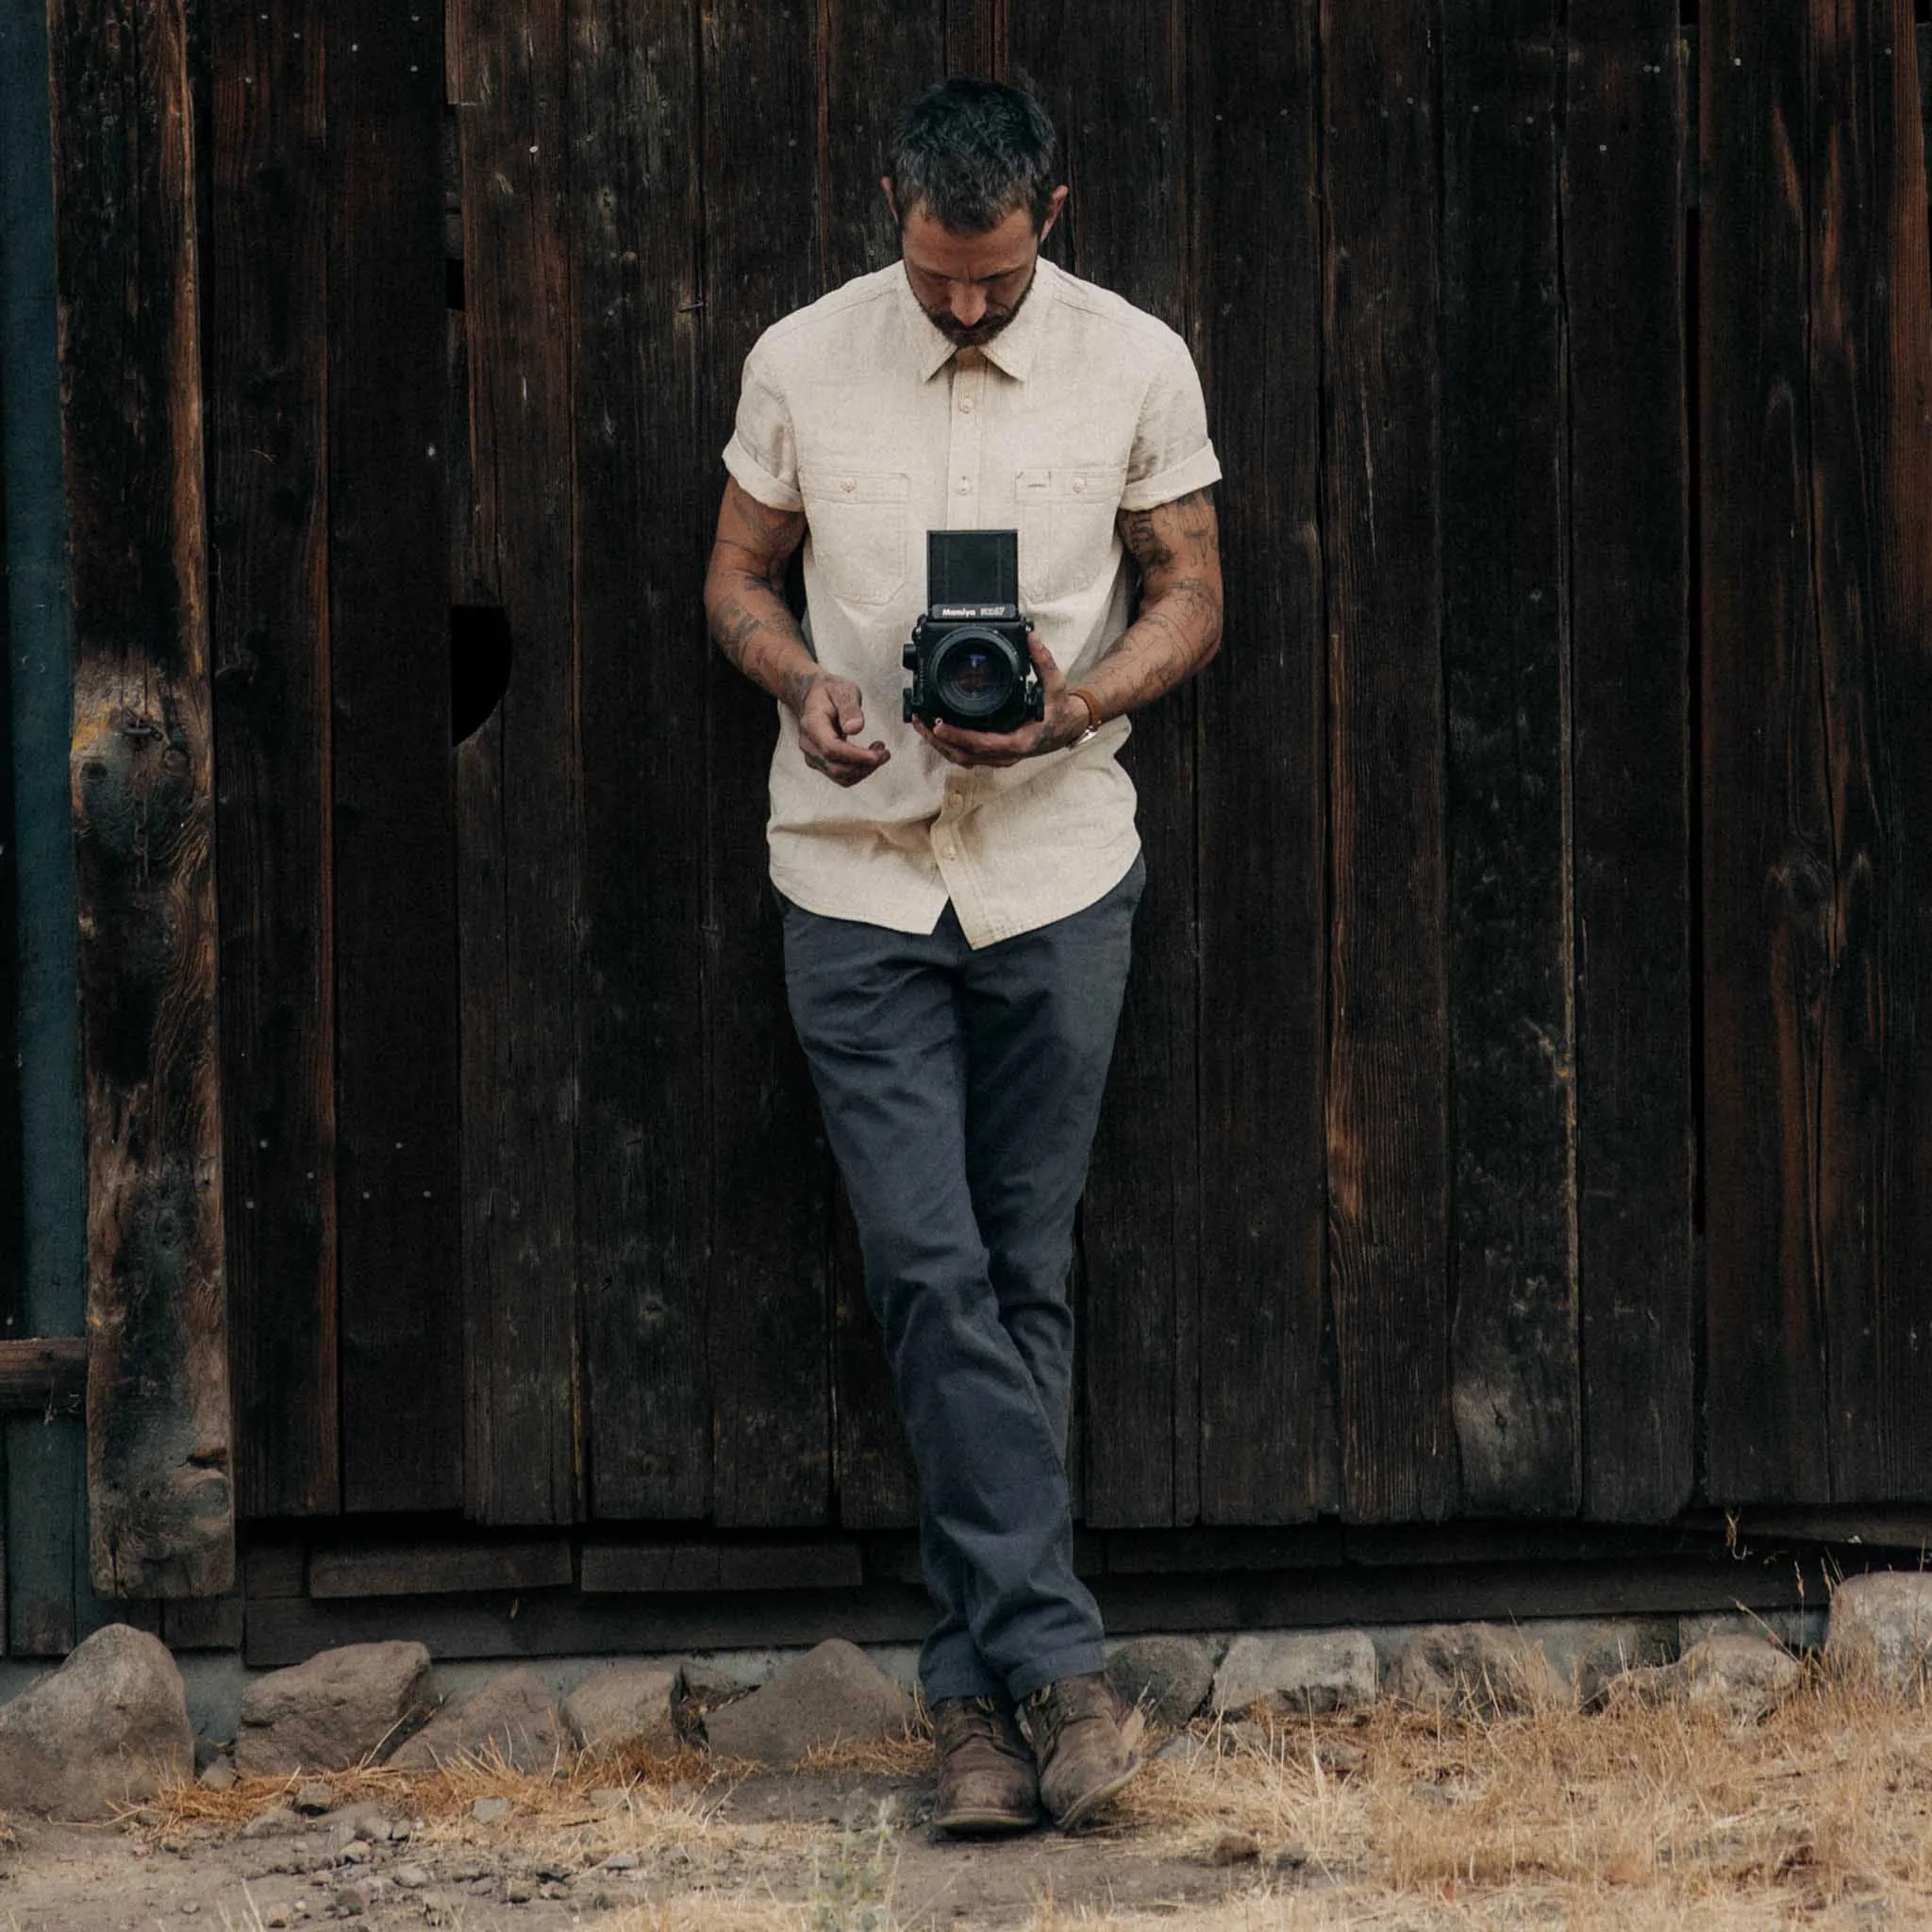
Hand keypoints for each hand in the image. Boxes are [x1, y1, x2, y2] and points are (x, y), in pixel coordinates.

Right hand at [795, 673, 889, 785]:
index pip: (831, 748)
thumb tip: (855, 728)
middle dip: (865, 765)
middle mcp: (809, 744)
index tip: (876, 755)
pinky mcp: (820, 763)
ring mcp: (812, 756)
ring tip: (880, 753)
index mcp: (812, 724)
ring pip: (840, 776)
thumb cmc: (829, 692)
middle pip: (836, 767)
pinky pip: (840, 776)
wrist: (813, 697)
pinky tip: (870, 758)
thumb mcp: (842, 690)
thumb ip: (849, 707)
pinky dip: (859, 771)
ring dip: (864, 770)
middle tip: (884, 752)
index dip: (856, 755)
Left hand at [914, 636, 1083, 769]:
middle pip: (965, 756)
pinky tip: (936, 732)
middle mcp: (1007, 755)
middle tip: (920, 722)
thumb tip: (1032, 637)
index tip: (939, 726)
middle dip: (939, 742)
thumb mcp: (1056, 683)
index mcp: (1020, 741)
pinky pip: (968, 756)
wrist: (1067, 728)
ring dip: (940, 746)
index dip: (959, 737)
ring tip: (921, 725)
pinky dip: (949, 746)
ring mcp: (999, 758)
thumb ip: (1044, 660)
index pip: (983, 744)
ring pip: (963, 759)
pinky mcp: (994, 755)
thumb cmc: (1060, 710)